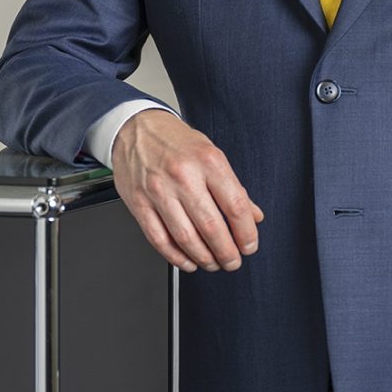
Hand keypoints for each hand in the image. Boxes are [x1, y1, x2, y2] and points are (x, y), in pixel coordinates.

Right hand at [111, 109, 263, 273]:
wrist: (136, 128)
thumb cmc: (177, 142)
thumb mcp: (212, 154)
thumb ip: (234, 188)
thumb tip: (255, 216)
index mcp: (208, 162)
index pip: (235, 206)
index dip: (246, 233)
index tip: (249, 246)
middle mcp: (183, 176)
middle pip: (212, 227)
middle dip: (227, 253)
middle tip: (233, 261)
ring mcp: (158, 191)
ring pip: (186, 238)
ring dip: (204, 258)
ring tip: (213, 263)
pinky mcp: (139, 203)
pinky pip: (159, 239)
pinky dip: (176, 257)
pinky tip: (188, 261)